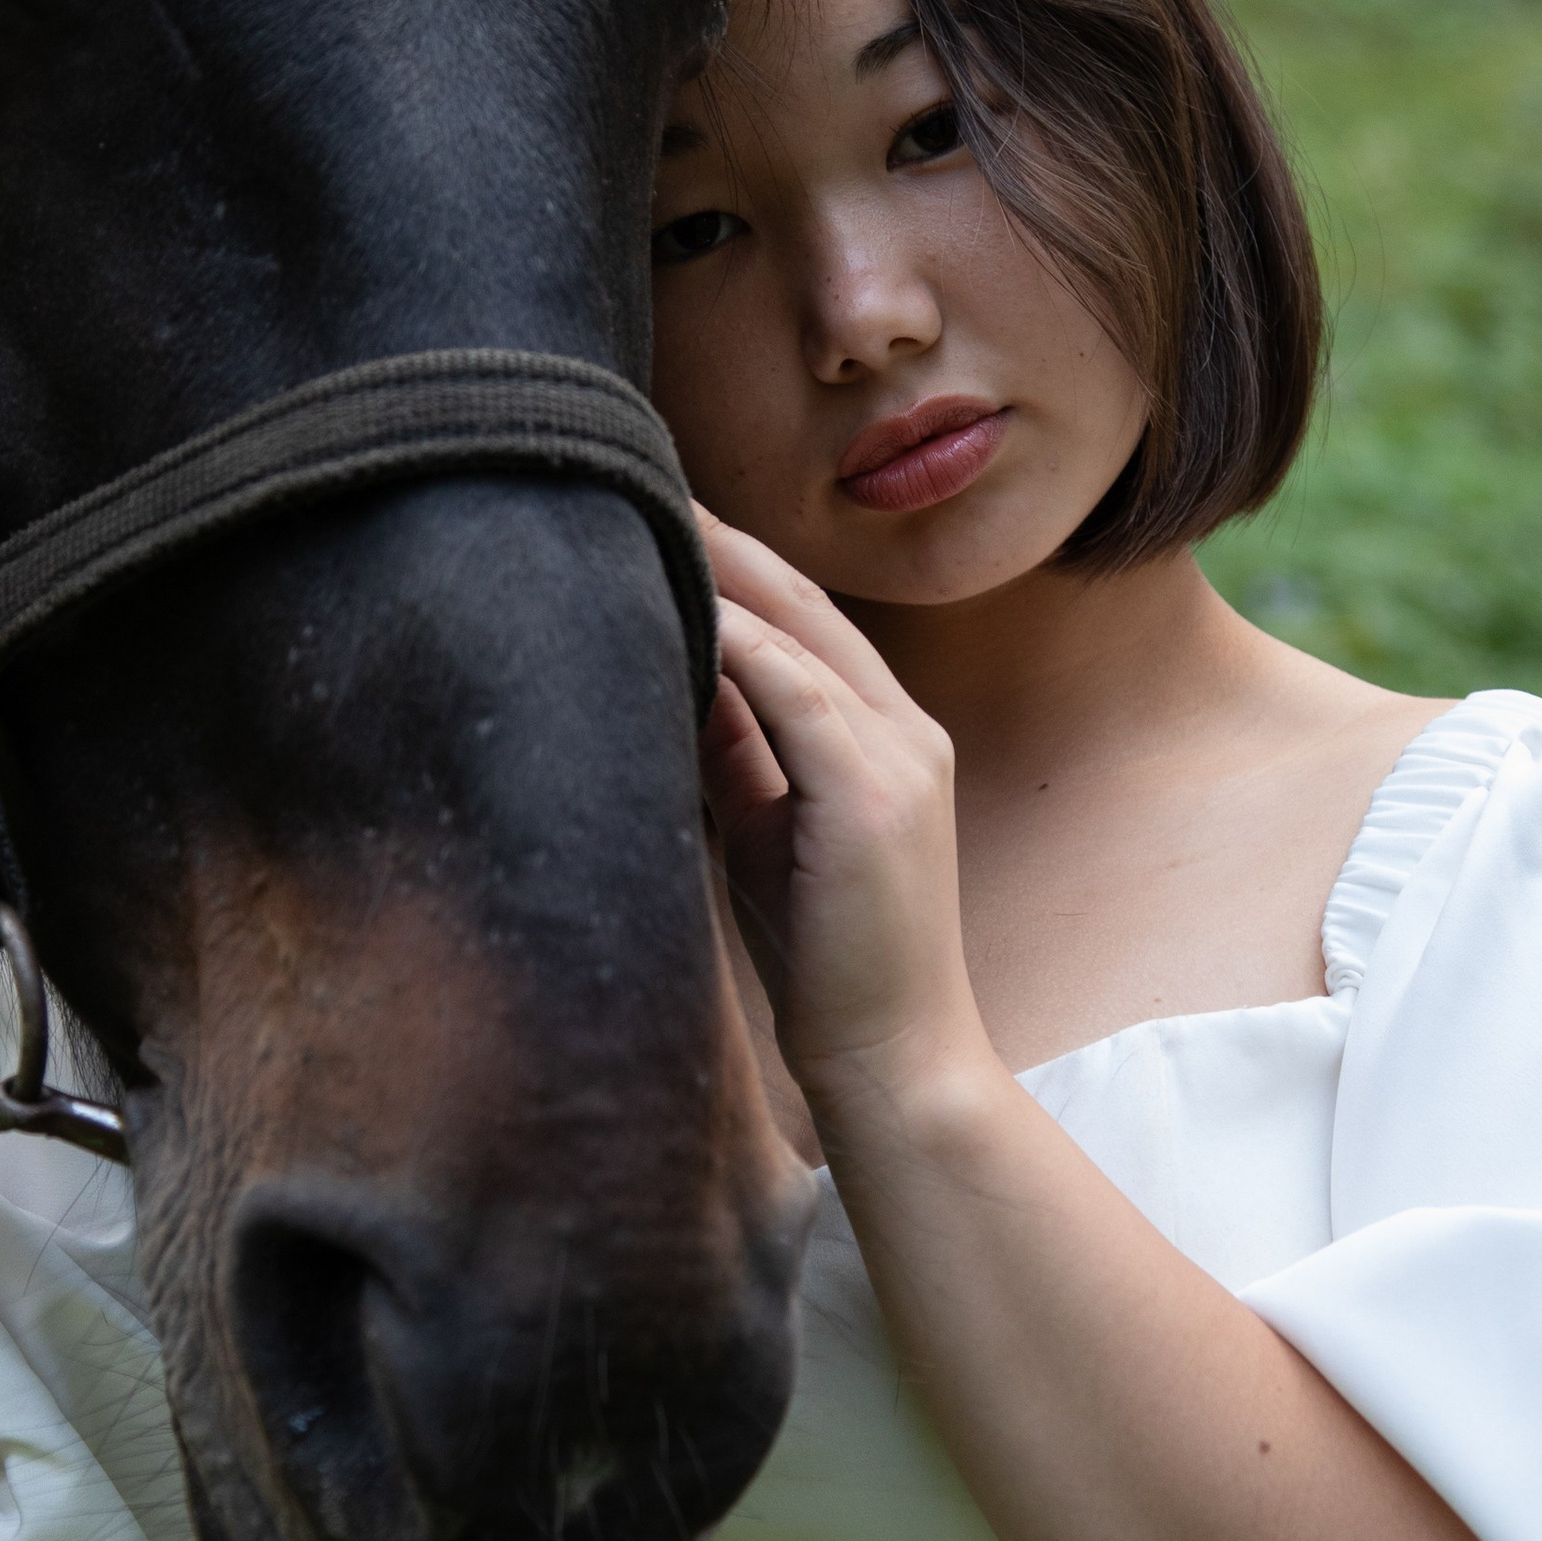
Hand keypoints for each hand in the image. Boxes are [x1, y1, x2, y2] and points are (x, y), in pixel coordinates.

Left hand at [697, 509, 992, 1143]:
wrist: (892, 1061)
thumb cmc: (825, 959)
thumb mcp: (766, 831)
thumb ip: (735, 750)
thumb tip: (671, 673)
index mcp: (885, 736)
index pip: (804, 621)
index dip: (733, 563)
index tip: (659, 517)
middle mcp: (905, 728)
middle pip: (802, 603)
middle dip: (721, 541)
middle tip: (636, 478)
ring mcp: (900, 756)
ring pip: (800, 632)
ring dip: (719, 571)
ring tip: (642, 519)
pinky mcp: (876, 796)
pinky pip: (797, 693)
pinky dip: (737, 644)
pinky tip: (679, 607)